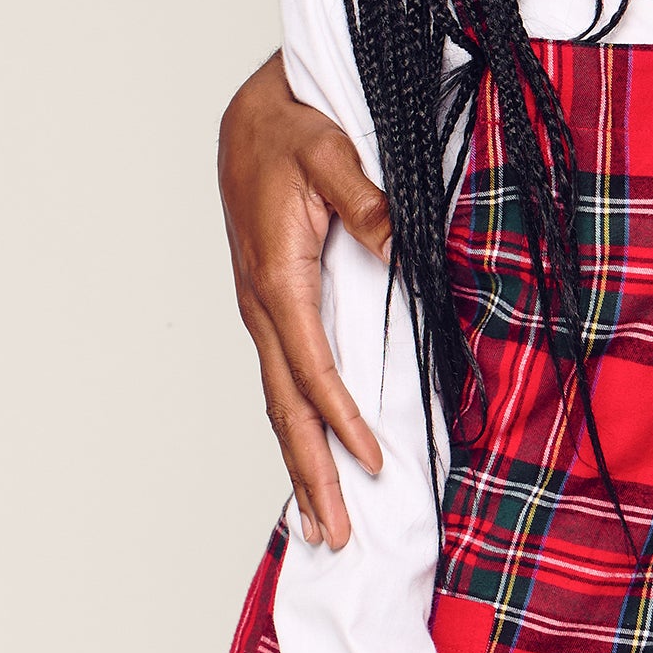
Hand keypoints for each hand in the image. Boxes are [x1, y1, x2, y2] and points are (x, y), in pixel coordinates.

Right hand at [219, 51, 391, 547]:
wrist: (251, 116)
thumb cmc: (291, 130)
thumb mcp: (330, 151)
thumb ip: (365, 200)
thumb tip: (400, 250)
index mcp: (277, 279)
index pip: (313, 369)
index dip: (342, 420)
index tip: (373, 463)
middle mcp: (263, 306)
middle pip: (287, 408)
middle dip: (311, 474)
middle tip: (335, 537)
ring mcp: (263, 312)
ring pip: (282, 402)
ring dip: (302, 462)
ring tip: (322, 523)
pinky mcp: (273, 307)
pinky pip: (286, 379)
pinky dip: (300, 426)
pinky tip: (316, 456)